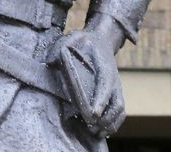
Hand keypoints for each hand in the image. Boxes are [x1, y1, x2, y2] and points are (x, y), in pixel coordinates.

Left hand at [52, 16, 126, 138]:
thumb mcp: (72, 38)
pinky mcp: (115, 93)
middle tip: (90, 127)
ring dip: (109, 123)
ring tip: (95, 132)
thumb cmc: (84, 41)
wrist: (100, 40)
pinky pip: (120, 111)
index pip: (105, 86)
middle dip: (104, 118)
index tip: (92, 114)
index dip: (100, 101)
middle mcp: (113, 80)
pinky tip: (102, 131)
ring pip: (119, 109)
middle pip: (115, 103)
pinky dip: (114, 123)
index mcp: (104, 67)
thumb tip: (50, 62)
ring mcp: (116, 87)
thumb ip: (61, 48)